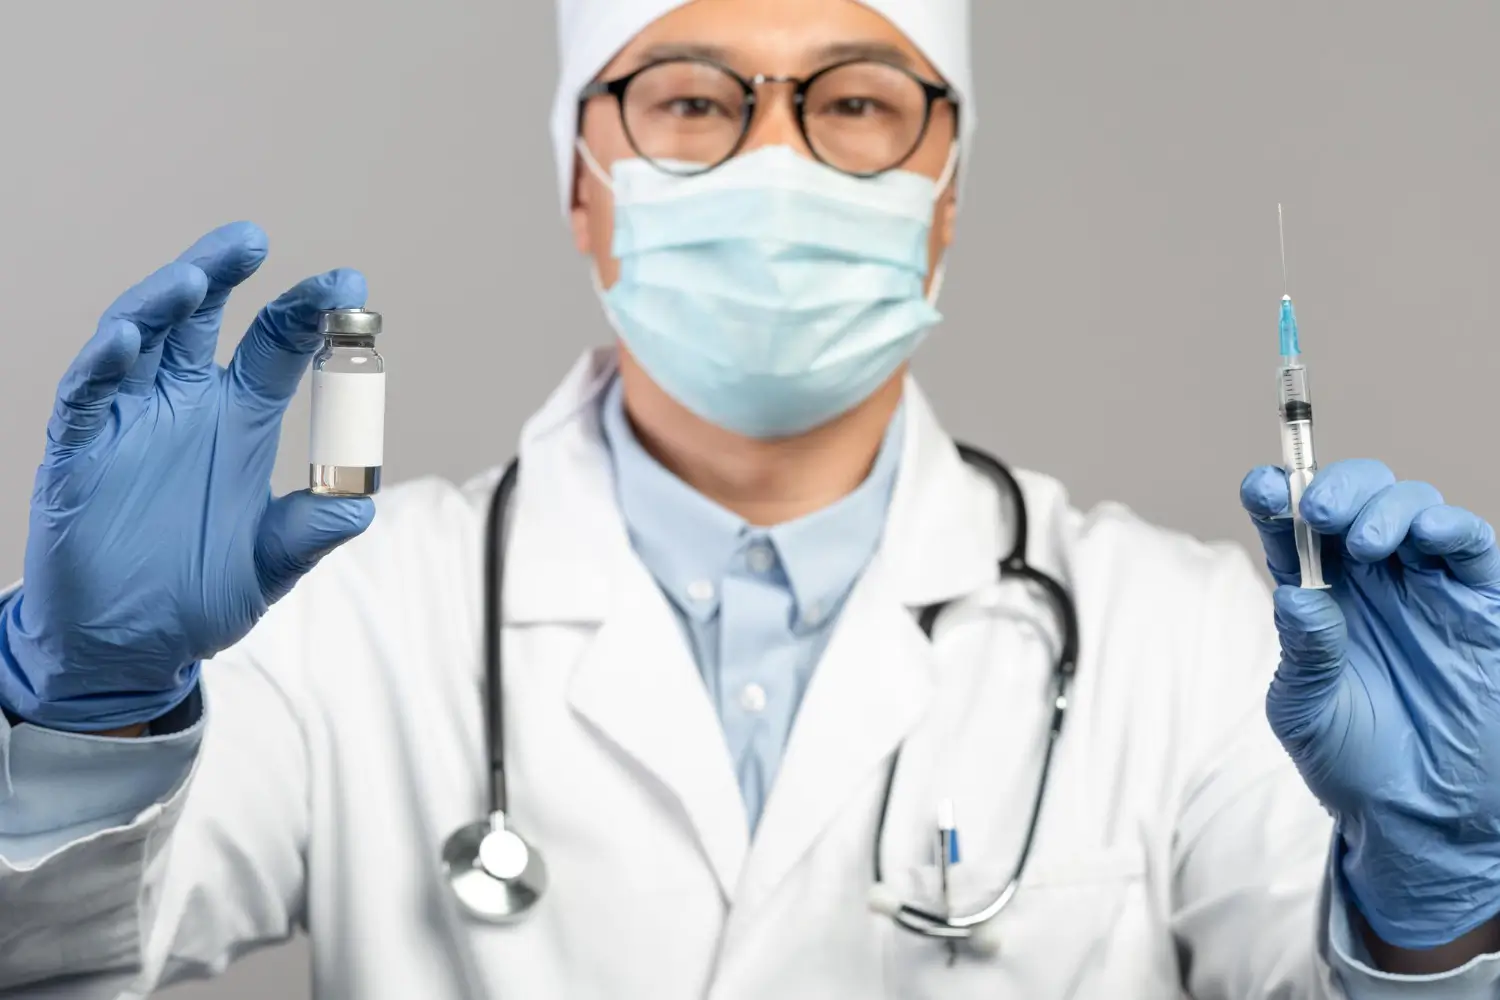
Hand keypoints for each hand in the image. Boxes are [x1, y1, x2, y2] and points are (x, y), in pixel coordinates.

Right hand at [0, 223, 374, 731]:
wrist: (129, 650)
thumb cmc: (199, 596)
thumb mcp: (273, 563)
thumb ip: (312, 527)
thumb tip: (361, 502)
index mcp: (239, 420)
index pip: (275, 346)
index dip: (306, 312)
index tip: (346, 286)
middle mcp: (185, 408)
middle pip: (201, 319)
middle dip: (221, 273)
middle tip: (251, 240)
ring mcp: (129, 426)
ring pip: (140, 340)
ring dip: (163, 304)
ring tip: (193, 277)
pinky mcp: (79, 456)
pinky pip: (86, 399)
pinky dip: (103, 366)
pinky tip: (127, 339)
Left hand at [1240, 459, 1499, 948]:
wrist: (1416, 812)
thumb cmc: (1349, 757)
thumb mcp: (1305, 708)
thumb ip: (1305, 650)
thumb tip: (1298, 594)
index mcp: (1315, 592)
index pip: (1289, 526)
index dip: (1274, 497)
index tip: (1260, 489)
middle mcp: (1367, 578)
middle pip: (1353, 498)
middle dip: (1336, 488)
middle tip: (1318, 513)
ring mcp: (1424, 585)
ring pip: (1411, 506)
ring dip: (1386, 506)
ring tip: (1365, 543)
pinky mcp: (1476, 604)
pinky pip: (1471, 545)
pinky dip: (1449, 526)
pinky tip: (1425, 535)